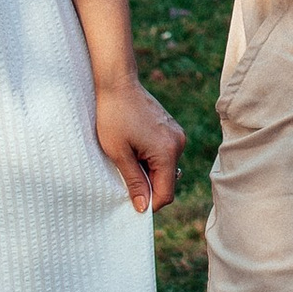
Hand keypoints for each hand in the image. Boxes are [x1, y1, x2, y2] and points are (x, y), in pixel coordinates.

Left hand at [97, 75, 185, 210]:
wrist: (117, 84)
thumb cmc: (114, 117)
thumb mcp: (119, 154)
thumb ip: (134, 182)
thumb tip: (143, 207)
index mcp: (167, 151)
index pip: (166, 192)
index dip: (149, 203)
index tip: (131, 203)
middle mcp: (178, 143)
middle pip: (167, 180)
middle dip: (147, 185)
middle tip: (123, 175)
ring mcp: (177, 134)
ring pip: (165, 167)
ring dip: (148, 170)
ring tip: (127, 156)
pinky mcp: (171, 128)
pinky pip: (165, 153)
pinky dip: (151, 158)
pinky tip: (133, 146)